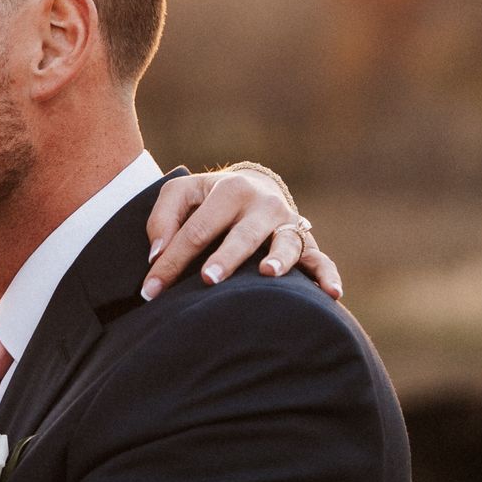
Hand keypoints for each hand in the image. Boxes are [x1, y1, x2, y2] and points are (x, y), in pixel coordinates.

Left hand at [140, 165, 342, 304]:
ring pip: (286, 243)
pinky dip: (327, 275)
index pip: (196, 230)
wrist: (254, 188)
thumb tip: (157, 255)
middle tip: (208, 279)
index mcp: (229, 190)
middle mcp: (263, 204)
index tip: (150, 292)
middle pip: (242, 235)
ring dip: (279, 259)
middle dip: (225, 257)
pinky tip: (331, 293)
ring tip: (268, 274)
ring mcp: (287, 223)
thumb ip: (162, 218)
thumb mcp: (182, 194)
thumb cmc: (208, 199)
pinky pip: (320, 259)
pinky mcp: (306, 241)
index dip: (170, 261)